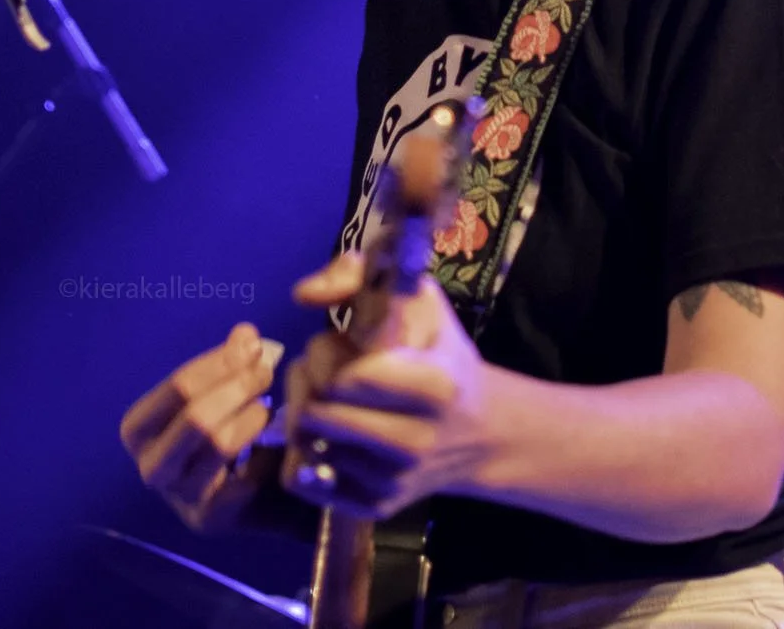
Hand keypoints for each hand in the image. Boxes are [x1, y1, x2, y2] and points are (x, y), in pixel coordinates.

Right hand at [120, 322, 284, 533]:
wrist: (257, 496)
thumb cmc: (227, 432)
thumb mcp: (222, 392)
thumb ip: (230, 363)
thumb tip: (246, 334)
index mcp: (139, 429)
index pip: (178, 387)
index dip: (220, 363)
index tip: (253, 347)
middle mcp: (149, 466)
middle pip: (196, 417)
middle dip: (238, 387)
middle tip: (266, 372)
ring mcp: (179, 496)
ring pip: (218, 445)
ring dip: (251, 415)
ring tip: (268, 401)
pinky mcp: (209, 518)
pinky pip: (242, 477)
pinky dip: (263, 449)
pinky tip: (275, 433)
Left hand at [280, 253, 495, 519]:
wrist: (481, 433)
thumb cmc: (440, 353)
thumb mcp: (417, 298)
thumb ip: (356, 275)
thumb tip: (302, 294)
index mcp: (434, 388)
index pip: (345, 378)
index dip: (327, 352)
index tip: (341, 340)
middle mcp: (415, 443)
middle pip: (317, 410)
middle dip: (307, 378)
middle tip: (322, 366)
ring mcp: (392, 481)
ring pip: (305, 442)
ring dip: (302, 409)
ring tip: (324, 394)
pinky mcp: (372, 507)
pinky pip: (303, 478)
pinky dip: (302, 450)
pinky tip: (325, 431)